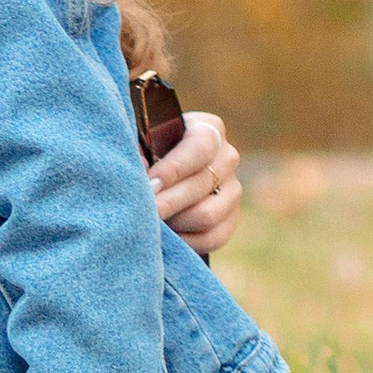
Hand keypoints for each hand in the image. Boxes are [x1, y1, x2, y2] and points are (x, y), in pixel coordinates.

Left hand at [148, 104, 242, 257]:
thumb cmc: (145, 151)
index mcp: (209, 129)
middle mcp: (227, 157)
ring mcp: (232, 190)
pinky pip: (213, 238)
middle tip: (143, 212)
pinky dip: (186, 242)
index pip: (200, 147)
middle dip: (168, 201)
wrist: (156, 174)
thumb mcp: (141, 141)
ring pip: (208, 214)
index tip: (149, 184)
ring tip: (153, 222)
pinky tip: (167, 239)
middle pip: (203, 184)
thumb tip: (141, 169)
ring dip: (176, 222)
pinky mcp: (231, 219)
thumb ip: (140, 150)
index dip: (174, 168)